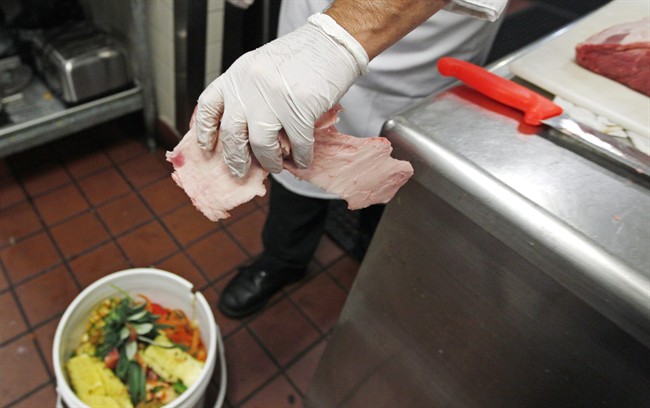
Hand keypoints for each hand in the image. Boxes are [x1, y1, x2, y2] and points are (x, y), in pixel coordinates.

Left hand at [194, 13, 367, 177]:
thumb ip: (249, 92)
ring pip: (260, 144)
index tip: (208, 146)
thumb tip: (247, 130)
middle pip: (232, 132)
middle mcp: (249, 86)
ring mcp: (272, 98)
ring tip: (275, 166)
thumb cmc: (302, 55)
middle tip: (240, 170)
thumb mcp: (262, 67)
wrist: (332, 43)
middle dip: (235, 158)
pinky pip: (296, 144)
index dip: (205, 130)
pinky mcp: (299, 109)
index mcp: (237, 74)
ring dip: (269, 161)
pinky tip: (302, 160)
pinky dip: (300, 157)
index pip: (209, 106)